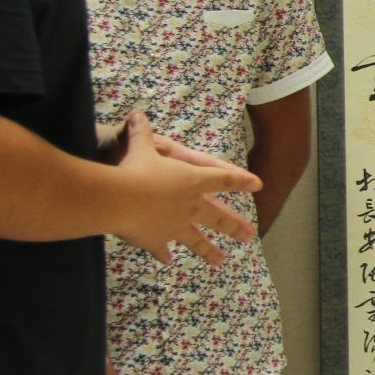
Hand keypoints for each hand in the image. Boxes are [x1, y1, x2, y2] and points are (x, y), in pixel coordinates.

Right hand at [112, 112, 262, 264]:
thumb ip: (141, 131)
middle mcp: (189, 205)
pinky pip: (161, 246)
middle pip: (217, 216)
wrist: (117, 199)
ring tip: (220, 260)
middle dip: (234, 225)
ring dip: (208, 250)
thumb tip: (137, 114)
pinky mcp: (155, 238)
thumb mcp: (138, 146)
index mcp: (192, 179)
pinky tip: (168, 260)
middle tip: (249, 235)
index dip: (240, 181)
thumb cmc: (133, 168)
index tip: (257, 185)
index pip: (222, 179)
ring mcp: (175, 224)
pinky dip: (163, 252)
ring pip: (196, 239)